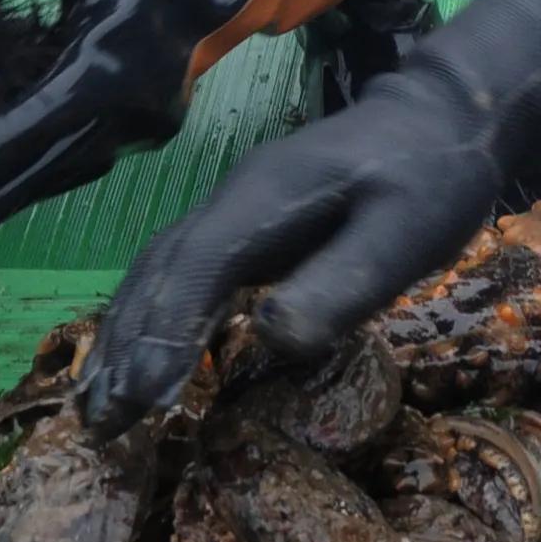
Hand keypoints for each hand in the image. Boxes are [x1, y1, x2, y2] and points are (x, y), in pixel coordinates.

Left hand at [0, 0, 468, 252]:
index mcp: (110, 64)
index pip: (42, 117)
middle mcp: (128, 110)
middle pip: (49, 167)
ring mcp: (143, 127)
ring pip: (68, 171)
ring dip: (12, 196)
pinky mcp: (149, 130)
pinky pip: (87, 160)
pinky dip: (44, 174)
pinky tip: (4, 185)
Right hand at [81, 0, 540, 428]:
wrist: (443, 117)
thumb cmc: (432, 176)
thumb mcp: (406, 233)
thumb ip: (342, 283)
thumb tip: (271, 337)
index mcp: (264, 197)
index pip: (196, 266)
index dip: (166, 330)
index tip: (145, 396)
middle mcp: (232, 201)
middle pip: (159, 272)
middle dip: (125, 347)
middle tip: (101, 424)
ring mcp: (234, 212)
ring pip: (158, 272)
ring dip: (124, 336)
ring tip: (97, 408)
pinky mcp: (246, 230)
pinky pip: (180, 275)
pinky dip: (150, 319)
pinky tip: (138, 361)